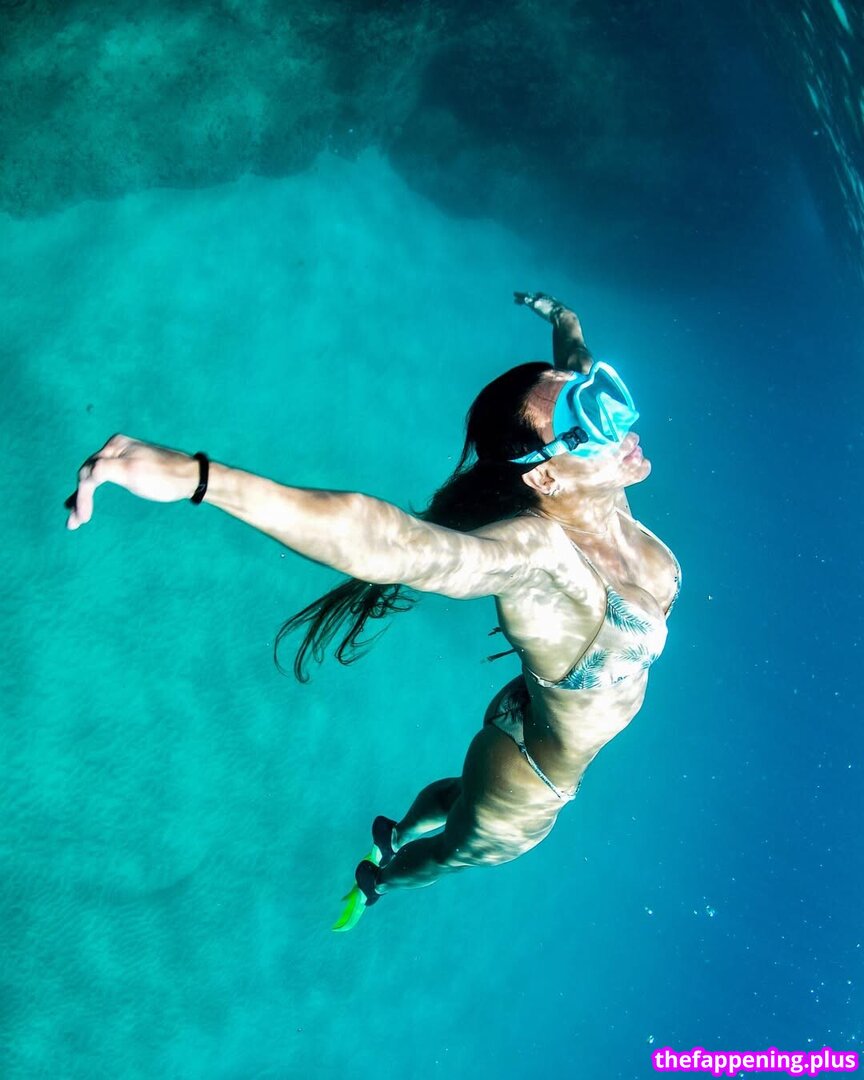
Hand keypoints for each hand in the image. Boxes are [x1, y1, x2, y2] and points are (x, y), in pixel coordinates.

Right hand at [65, 434, 198, 530]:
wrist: (192, 478)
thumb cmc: (163, 477)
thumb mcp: (132, 472)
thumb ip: (104, 469)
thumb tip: (85, 474)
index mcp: (115, 446)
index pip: (88, 472)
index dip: (81, 496)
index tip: (84, 520)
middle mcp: (116, 448)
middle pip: (88, 474)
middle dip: (79, 499)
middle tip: (74, 523)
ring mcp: (122, 458)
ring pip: (94, 479)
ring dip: (82, 498)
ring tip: (75, 520)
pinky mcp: (128, 468)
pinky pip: (104, 479)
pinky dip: (93, 493)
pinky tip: (85, 504)